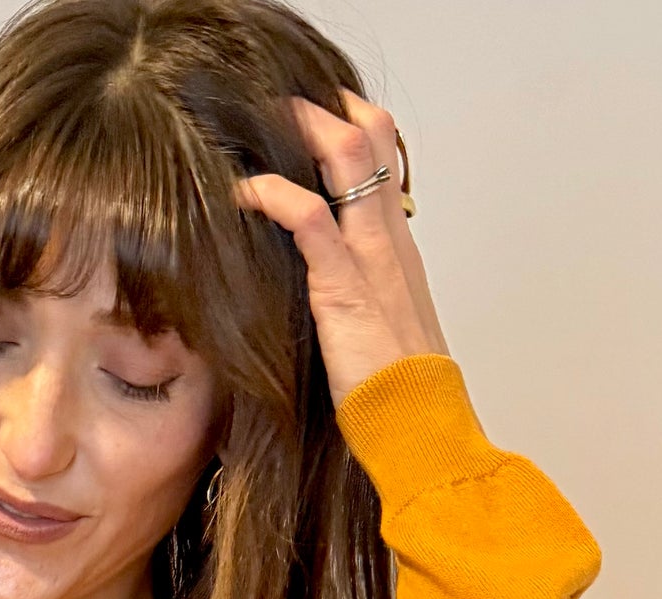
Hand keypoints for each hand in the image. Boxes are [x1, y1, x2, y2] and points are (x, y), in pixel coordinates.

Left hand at [234, 90, 449, 409]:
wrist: (418, 430)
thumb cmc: (395, 395)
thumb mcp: (378, 331)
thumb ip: (356, 299)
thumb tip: (323, 294)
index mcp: (398, 249)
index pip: (383, 159)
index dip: (349, 126)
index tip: (308, 119)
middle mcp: (390, 241)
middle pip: (370, 137)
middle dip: (322, 108)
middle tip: (277, 105)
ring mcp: (371, 258)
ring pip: (348, 156)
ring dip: (300, 128)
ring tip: (259, 124)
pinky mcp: (343, 286)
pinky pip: (308, 216)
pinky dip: (271, 193)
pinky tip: (243, 192)